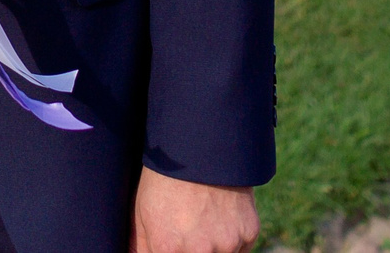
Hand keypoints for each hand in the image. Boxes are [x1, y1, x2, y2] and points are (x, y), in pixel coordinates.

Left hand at [131, 170, 257, 252]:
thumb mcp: (141, 213)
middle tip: (189, 232)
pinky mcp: (249, 233)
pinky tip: (220, 215)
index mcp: (169, 249)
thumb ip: (140, 248)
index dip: (171, 250)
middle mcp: (201, 252)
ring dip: (214, 248)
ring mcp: (228, 244)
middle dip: (192, 249)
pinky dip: (232, 238)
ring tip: (203, 222)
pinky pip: (240, 248)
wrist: (200, 146)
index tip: (173, 243)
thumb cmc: (165, 179)